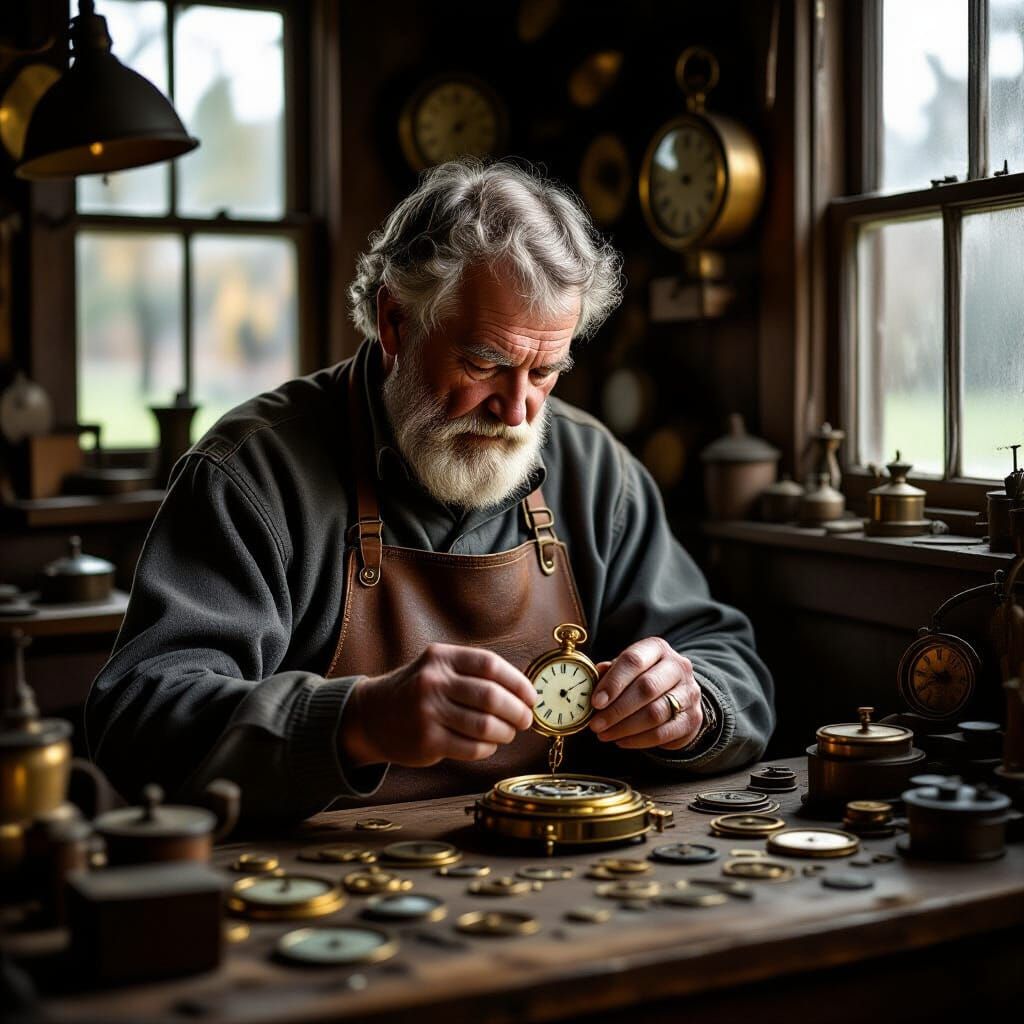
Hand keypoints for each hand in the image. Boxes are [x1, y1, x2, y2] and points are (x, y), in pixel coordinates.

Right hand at [339, 643, 535, 767]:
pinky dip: (488, 748)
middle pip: (491, 697)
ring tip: (508, 733)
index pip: (490, 665)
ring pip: (485, 725)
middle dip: (517, 711)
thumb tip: (524, 691)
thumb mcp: (439, 668)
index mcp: (441, 658)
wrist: (373, 715)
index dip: (518, 682)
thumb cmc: (418, 690)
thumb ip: (474, 673)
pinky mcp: (427, 741)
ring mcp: (428, 712)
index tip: (531, 696)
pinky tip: (488, 744)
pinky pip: (472, 747)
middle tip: (525, 719)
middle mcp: (433, 682)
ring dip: (505, 732)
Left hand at [588, 637, 701, 750]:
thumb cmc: (644, 678)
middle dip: (617, 709)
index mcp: (657, 648)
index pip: (634, 660)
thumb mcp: (628, 669)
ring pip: (655, 713)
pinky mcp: (692, 719)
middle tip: (596, 724)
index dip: (613, 682)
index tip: (595, 702)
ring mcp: (689, 693)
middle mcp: (678, 667)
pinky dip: (638, 740)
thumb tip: (594, 675)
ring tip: (605, 734)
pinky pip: (663, 733)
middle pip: (647, 687)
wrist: (680, 695)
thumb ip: (611, 671)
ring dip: (625, 727)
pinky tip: (621, 741)